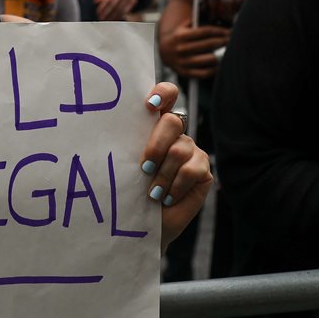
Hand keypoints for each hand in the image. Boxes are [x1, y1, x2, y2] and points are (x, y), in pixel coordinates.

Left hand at [94, 0, 144, 20]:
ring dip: (112, 16)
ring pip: (119, 9)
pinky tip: (115, 19)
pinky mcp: (133, 2)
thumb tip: (95, 1)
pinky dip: (120, 16)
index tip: (98, 13)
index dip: (102, 7)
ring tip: (107, 21)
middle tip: (101, 18)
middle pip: (113, 5)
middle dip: (106, 13)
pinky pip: (126, 11)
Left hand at [140, 83, 212, 250]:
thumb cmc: (128, 191)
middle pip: (172, 121)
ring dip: (162, 175)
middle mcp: (174, 133)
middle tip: (144, 167)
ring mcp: (191, 149)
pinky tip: (166, 197)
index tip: (149, 106)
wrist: (142, 223)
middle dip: (156, 145)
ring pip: (179, 149)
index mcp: (153, 125)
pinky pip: (191, 170)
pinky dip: (175, 187)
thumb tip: (114, 130)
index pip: (167, 95)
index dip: (163, 94)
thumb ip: (129, 144)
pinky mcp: (203, 169)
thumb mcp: (125, 164)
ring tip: (152, 193)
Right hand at [159, 20, 229, 78]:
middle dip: (223, 42)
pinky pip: (203, 73)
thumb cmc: (180, 38)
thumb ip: (196, 22)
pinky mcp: (184, 72)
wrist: (164, 52)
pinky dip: (214, 70)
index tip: (230, 31)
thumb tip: (216, 18)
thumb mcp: (183, 27)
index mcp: (181, 35)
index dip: (220, 31)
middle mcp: (181, 48)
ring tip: (229, 52)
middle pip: (209, 44)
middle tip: (233, 40)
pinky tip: (221, 65)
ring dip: (221, 55)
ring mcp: (183, 61)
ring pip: (208, 59)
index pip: (205, 31)